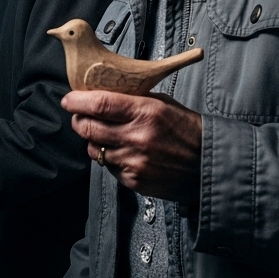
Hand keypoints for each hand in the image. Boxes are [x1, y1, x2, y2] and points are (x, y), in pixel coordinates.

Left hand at [62, 90, 202, 202]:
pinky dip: (112, 159)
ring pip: (95, 150)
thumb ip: (133, 101)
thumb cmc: (188, 131)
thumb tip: (102, 96)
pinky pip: (110, 167)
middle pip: (89, 128)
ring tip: (106, 136)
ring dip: (95, 141)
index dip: (78, 101)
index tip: (69, 100)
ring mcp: (134, 162)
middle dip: (79, 121)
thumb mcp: (164, 104)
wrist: (210, 165)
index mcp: (146, 112)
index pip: (99, 104)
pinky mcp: (134, 181)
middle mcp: (137, 138)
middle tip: (80, 117)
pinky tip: (125, 153)